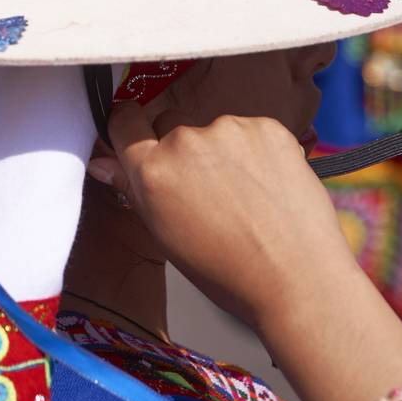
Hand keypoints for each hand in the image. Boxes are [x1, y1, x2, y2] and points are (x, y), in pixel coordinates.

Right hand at [97, 105, 352, 330]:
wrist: (298, 279)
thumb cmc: (228, 273)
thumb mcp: (167, 238)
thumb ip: (135, 191)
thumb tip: (103, 163)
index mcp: (153, 170)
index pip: (125, 121)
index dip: (130, 129)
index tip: (140, 139)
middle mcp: (185, 140)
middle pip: (170, 126)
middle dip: (180, 150)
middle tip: (207, 190)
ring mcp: (229, 129)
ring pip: (214, 130)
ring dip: (222, 152)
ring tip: (247, 197)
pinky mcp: (267, 126)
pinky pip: (251, 131)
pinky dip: (256, 152)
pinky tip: (270, 187)